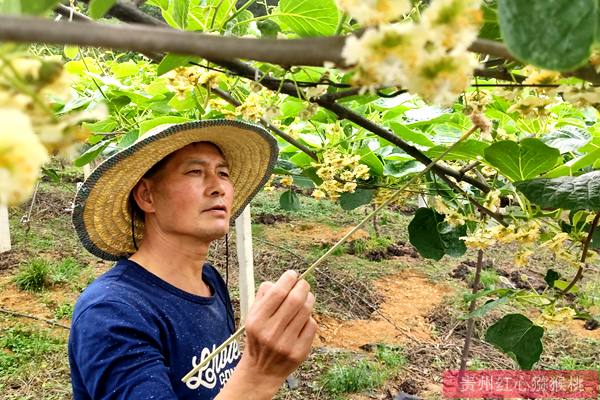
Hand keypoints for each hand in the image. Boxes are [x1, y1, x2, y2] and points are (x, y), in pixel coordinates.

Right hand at [238, 270, 316, 392]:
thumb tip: (285, 279)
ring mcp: (286, 343)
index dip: (289, 279)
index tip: (292, 275)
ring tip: (305, 298)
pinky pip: (312, 325)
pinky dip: (309, 317)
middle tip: (303, 284)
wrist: (261, 371)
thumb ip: (265, 295)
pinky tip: (303, 319)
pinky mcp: (299, 352)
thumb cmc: (259, 336)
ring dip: (309, 299)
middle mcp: (271, 332)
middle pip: (296, 299)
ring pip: (306, 310)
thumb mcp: (252, 315)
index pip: (278, 292)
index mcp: (257, 320)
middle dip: (303, 286)